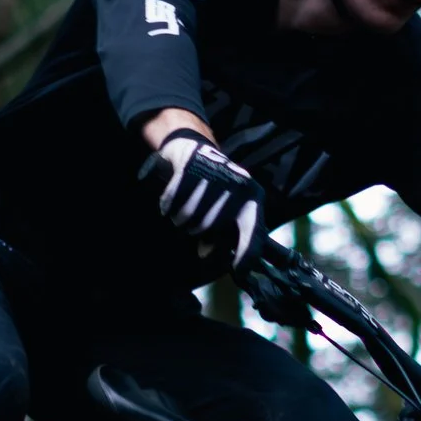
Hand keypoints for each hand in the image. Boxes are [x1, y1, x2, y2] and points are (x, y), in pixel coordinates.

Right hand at [139, 122, 265, 270]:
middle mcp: (238, 184)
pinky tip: (167, 204)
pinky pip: (173, 198)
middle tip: (190, 224)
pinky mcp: (193, 163)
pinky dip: (166, 205)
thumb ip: (218, 235)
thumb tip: (206, 254)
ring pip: (188, 214)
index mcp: (252, 198)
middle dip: (193, 230)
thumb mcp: (222, 210)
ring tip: (179, 212)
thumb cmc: (210, 190)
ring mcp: (216, 172)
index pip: (253, 232)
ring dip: (178, 219)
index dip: (246, 255)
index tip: (238, 271)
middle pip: (208, 226)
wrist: (193, 149)